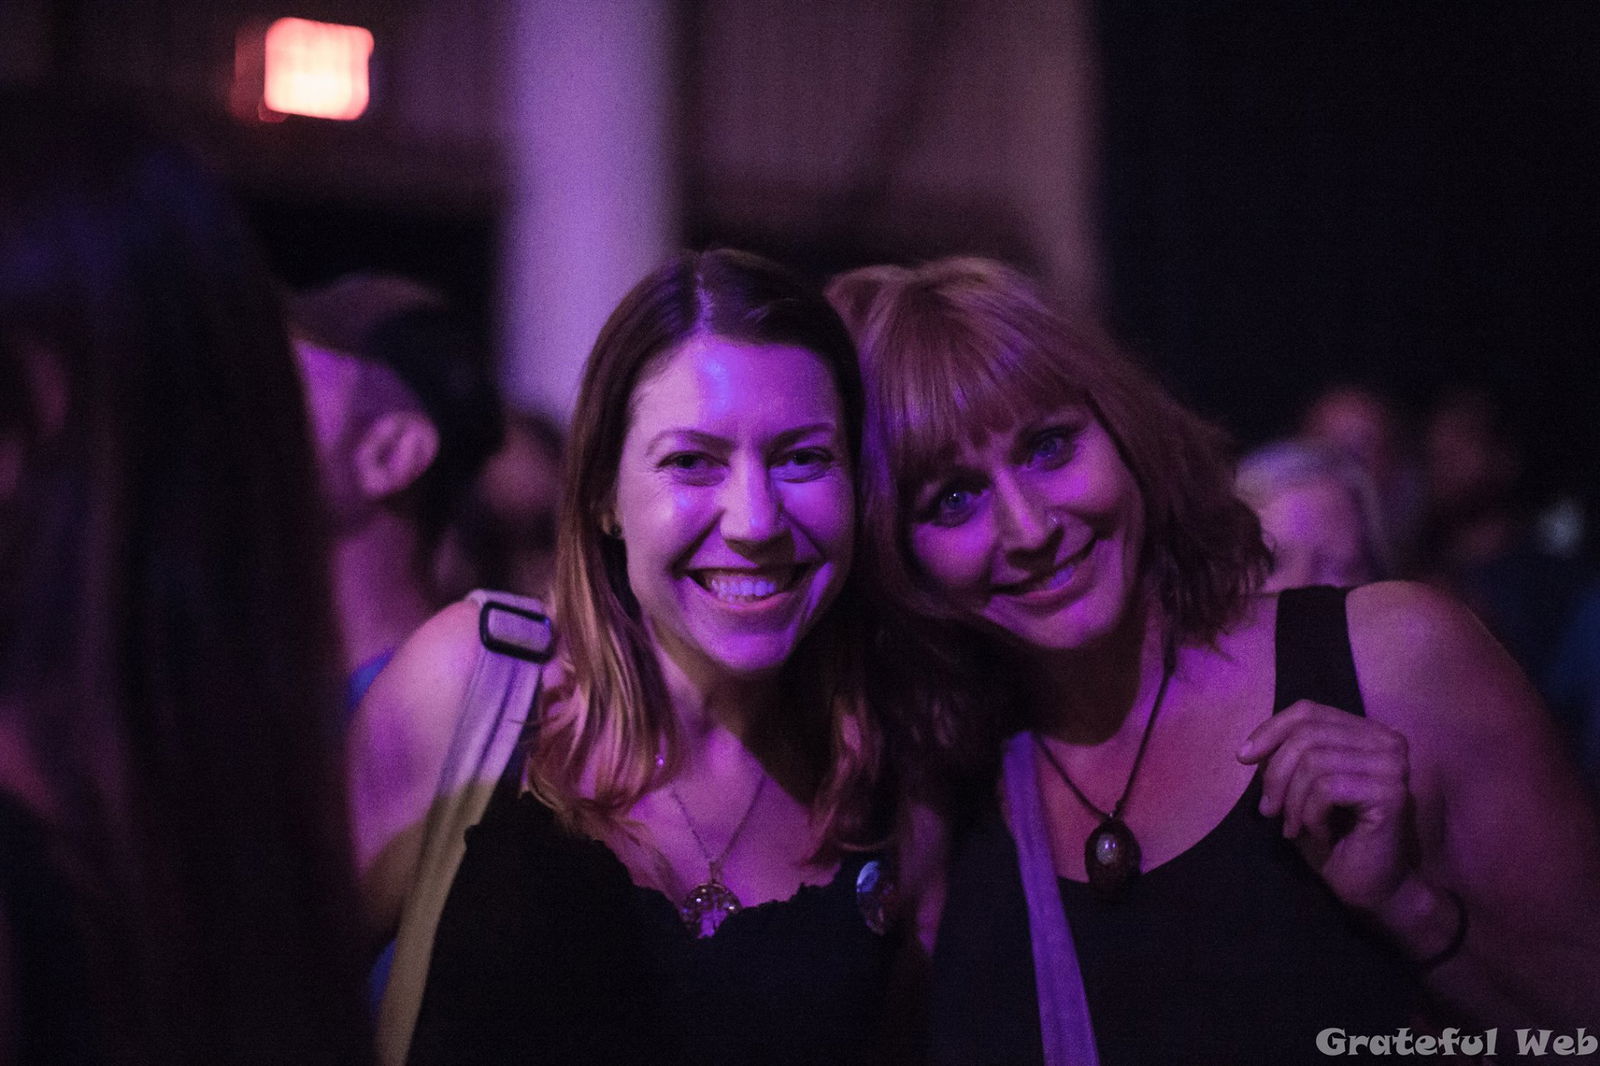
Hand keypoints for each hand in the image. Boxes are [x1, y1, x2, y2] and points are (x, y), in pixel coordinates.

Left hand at [1238, 700, 1413, 913]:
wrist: (1374, 890)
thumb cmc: (1336, 838)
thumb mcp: (1301, 790)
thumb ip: (1286, 759)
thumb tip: (1252, 748)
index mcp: (1368, 733)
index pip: (1308, 711)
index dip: (1270, 730)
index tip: (1243, 758)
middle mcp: (1388, 741)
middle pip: (1307, 735)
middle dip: (1276, 774)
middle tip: (1269, 811)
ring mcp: (1393, 765)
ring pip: (1313, 762)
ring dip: (1293, 802)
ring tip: (1295, 829)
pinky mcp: (1391, 792)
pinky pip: (1326, 789)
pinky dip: (1310, 816)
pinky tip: (1320, 837)